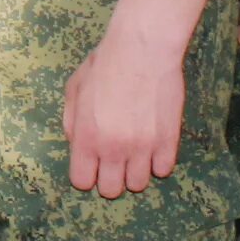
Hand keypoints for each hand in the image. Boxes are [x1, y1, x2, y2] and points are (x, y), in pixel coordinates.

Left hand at [62, 27, 185, 198]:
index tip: (93, 163)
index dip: (87, 174)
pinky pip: (163, 170)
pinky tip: (154, 144)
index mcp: (86, 138)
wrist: (142, 49)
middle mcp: (112, 149)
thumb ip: (72, 121)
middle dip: (110, 178)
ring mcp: (142, 148)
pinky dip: (158, 161)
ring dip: (136, 171)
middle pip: (111, 191)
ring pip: (139, 184)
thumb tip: (77, 144)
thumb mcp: (74, 89)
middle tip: (115, 160)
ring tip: (136, 151)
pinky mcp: (167, 142)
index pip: (82, 182)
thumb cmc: (105, 64)